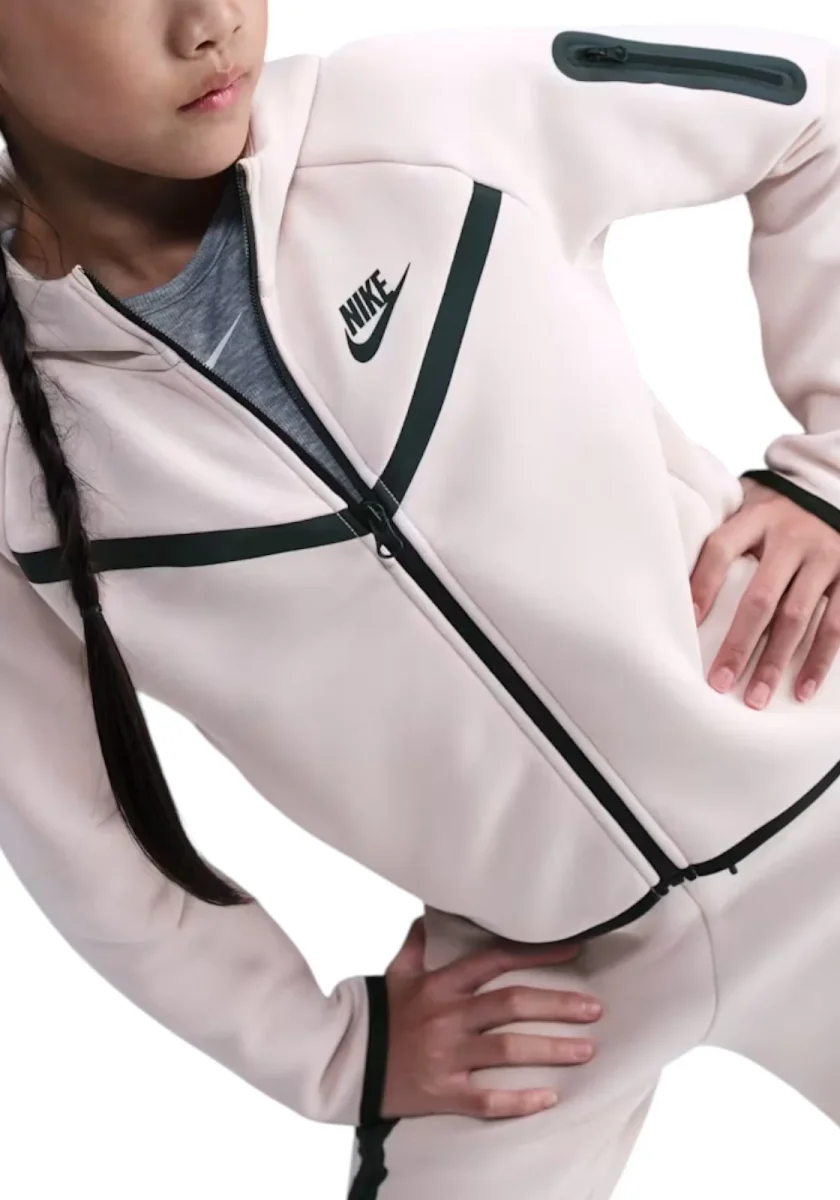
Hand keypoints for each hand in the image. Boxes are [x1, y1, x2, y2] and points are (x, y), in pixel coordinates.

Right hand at [378, 916, 601, 1121]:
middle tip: (594, 1009)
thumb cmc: (374, 1015)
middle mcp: (448, 1016)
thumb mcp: (395, 975)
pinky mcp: (442, 1092)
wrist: (341, 1061)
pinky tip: (550, 1097)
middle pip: (512, 1005)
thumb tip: (426, 916)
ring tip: (586, 1049)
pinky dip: (519, 1100)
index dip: (537, 953)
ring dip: (551, 1049)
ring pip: (507, 1049)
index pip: (496, 960)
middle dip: (557, 1005)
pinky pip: (487, 1098)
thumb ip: (416, 946)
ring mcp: (446, 1055)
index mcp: (440, 984)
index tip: (574, 950)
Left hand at [690, 477, 839, 707]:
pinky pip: (836, 624)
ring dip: (776, 662)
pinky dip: (820, 661)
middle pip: (760, 597)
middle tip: (719, 682)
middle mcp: (792, 536)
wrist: (833, 487)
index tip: (688, 621)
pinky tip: (802, 689)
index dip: (703, 584)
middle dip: (739, 644)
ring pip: (797, 618)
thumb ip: (721, 533)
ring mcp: (826, 556)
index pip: (722, 549)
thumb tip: (672, 576)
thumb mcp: (746, 504)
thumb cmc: (776, 509)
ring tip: (755, 698)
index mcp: (758, 517)